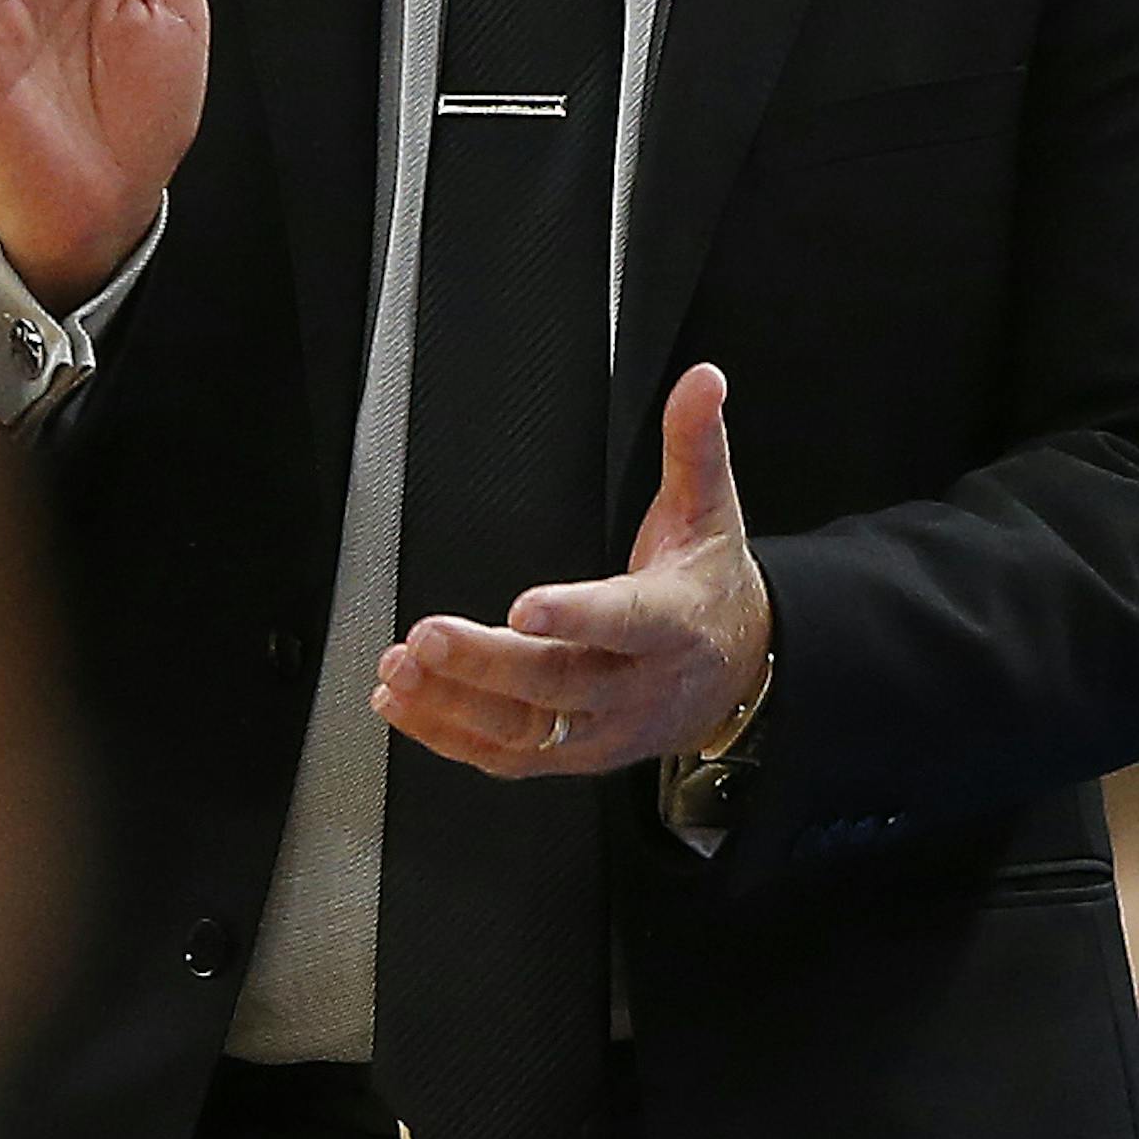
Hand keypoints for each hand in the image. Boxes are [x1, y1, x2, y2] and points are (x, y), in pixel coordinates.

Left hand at [373, 362, 771, 777]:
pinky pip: (508, 757)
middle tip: (427, 635)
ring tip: (400, 668)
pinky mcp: (574, 753)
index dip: (575, 616)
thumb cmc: (710, 586)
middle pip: (558, 682)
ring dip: (454, 704)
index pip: (625, 622)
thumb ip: (694, 441)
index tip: (523, 606)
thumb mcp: (712, 508)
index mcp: (674, 623)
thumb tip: (702, 380)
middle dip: (486, 663)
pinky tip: (404, 704)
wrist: (738, 672)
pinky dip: (449, 736)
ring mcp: (603, 729)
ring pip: (525, 731)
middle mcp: (637, 686)